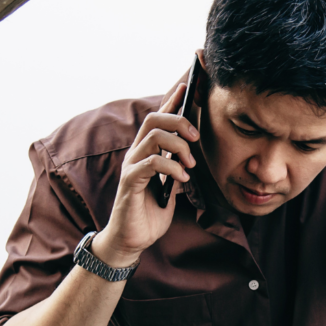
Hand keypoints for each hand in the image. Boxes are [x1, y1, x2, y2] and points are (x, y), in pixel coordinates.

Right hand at [91, 82, 196, 266]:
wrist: (132, 240)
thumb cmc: (150, 213)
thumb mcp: (171, 187)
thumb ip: (178, 169)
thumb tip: (193, 157)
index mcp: (146, 151)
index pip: (159, 118)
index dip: (172, 100)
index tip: (188, 85)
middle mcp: (136, 153)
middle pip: (154, 119)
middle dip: (179, 121)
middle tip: (196, 139)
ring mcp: (131, 165)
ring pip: (153, 136)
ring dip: (178, 146)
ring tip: (191, 165)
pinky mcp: (129, 181)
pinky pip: (150, 163)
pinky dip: (171, 167)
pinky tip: (182, 178)